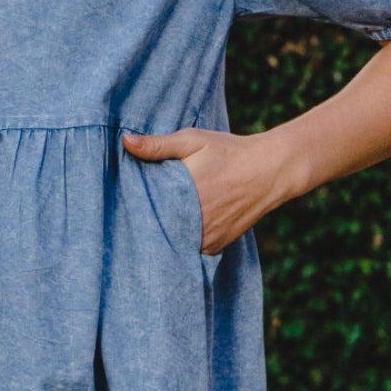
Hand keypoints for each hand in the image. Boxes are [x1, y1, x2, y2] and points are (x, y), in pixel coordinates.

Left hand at [122, 126, 295, 254]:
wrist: (270, 170)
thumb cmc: (229, 152)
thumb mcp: (193, 141)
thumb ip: (158, 145)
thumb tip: (125, 141)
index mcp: (183, 196)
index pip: (145, 212)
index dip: (132, 210)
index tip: (121, 206)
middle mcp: (194, 223)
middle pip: (158, 231)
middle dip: (146, 225)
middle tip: (128, 220)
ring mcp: (206, 238)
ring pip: (174, 243)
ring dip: (164, 235)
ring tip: (151, 224)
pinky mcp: (216, 246)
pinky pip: (191, 250)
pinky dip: (182, 241)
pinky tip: (175, 229)